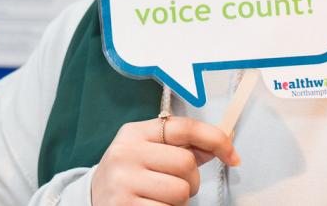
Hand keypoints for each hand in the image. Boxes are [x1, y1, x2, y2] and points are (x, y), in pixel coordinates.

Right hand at [90, 116, 240, 205]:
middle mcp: (125, 153)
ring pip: (181, 191)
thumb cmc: (129, 174)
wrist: (92, 198)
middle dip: (190, 180)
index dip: (216, 140)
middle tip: (174, 186)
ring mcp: (123, 181)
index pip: (184, 127)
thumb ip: (180, 146)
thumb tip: (220, 145)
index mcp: (133, 133)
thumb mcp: (147, 151)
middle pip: (186, 164)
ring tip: (160, 198)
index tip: (233, 156)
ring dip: (179, 201)